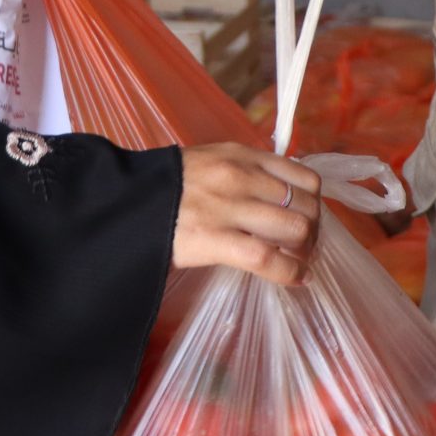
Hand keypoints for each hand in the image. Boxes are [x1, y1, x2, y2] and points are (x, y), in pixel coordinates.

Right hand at [171, 144, 324, 285]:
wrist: (121, 203)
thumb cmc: (163, 189)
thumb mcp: (207, 162)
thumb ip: (243, 172)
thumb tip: (278, 196)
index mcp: (240, 155)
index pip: (304, 176)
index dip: (314, 204)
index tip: (307, 220)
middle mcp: (241, 176)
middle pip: (306, 206)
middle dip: (312, 232)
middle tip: (304, 249)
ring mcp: (229, 207)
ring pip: (296, 230)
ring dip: (305, 252)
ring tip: (298, 264)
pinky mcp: (215, 239)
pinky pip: (269, 258)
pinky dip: (290, 272)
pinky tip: (294, 279)